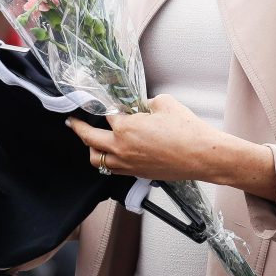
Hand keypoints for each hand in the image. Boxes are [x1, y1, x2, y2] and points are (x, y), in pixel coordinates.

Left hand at [67, 94, 227, 182]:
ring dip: (91, 148)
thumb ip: (146, 102)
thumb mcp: (164, 103)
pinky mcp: (137, 174)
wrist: (202, 156)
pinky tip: (111, 154)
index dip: (102, 105)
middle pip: (89, 139)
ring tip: (90, 140)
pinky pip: (112, 169)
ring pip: (97, 160)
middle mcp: (121, 148)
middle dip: (78, 128)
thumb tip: (141, 105)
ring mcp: (128, 164)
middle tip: (72, 122)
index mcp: (125, 127)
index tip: (96, 101)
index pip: (105, 114)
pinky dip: (107, 161)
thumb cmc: (187, 131)